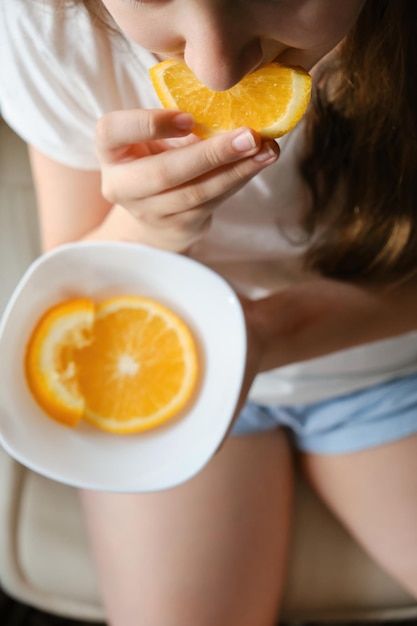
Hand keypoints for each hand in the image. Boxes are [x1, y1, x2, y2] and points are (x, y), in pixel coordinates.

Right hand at [95, 108, 278, 251]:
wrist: (155, 211)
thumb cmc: (157, 154)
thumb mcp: (156, 134)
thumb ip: (180, 117)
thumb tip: (234, 96)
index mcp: (110, 150)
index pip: (113, 131)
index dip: (149, 124)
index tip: (188, 118)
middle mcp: (121, 185)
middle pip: (163, 173)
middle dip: (211, 153)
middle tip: (249, 135)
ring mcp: (148, 211)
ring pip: (195, 192)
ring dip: (235, 170)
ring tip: (266, 149)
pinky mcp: (177, 226)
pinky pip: (212, 202)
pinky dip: (238, 180)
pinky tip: (259, 163)